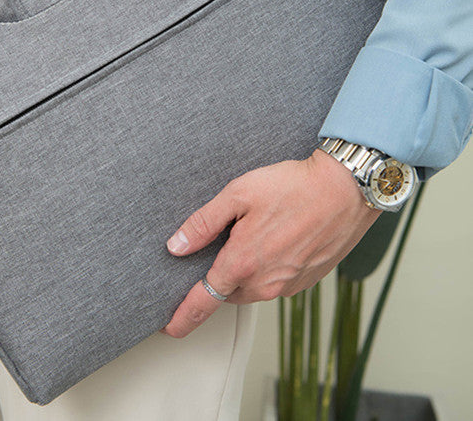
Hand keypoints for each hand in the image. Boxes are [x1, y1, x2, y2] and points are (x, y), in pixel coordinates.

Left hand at [161, 149, 379, 337]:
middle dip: (214, 281)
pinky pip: (273, 283)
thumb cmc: (292, 187)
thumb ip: (203, 223)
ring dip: (241, 274)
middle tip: (212, 253)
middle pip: (226, 293)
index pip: (203, 302)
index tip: (167, 327)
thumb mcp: (238, 194)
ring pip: (250, 289)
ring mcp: (288, 285)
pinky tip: (269, 242)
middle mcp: (265, 282)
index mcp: (242, 263)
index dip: (181, 318)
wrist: (345, 190)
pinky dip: (264, 270)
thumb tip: (176, 247)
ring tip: (244, 241)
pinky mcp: (306, 281)